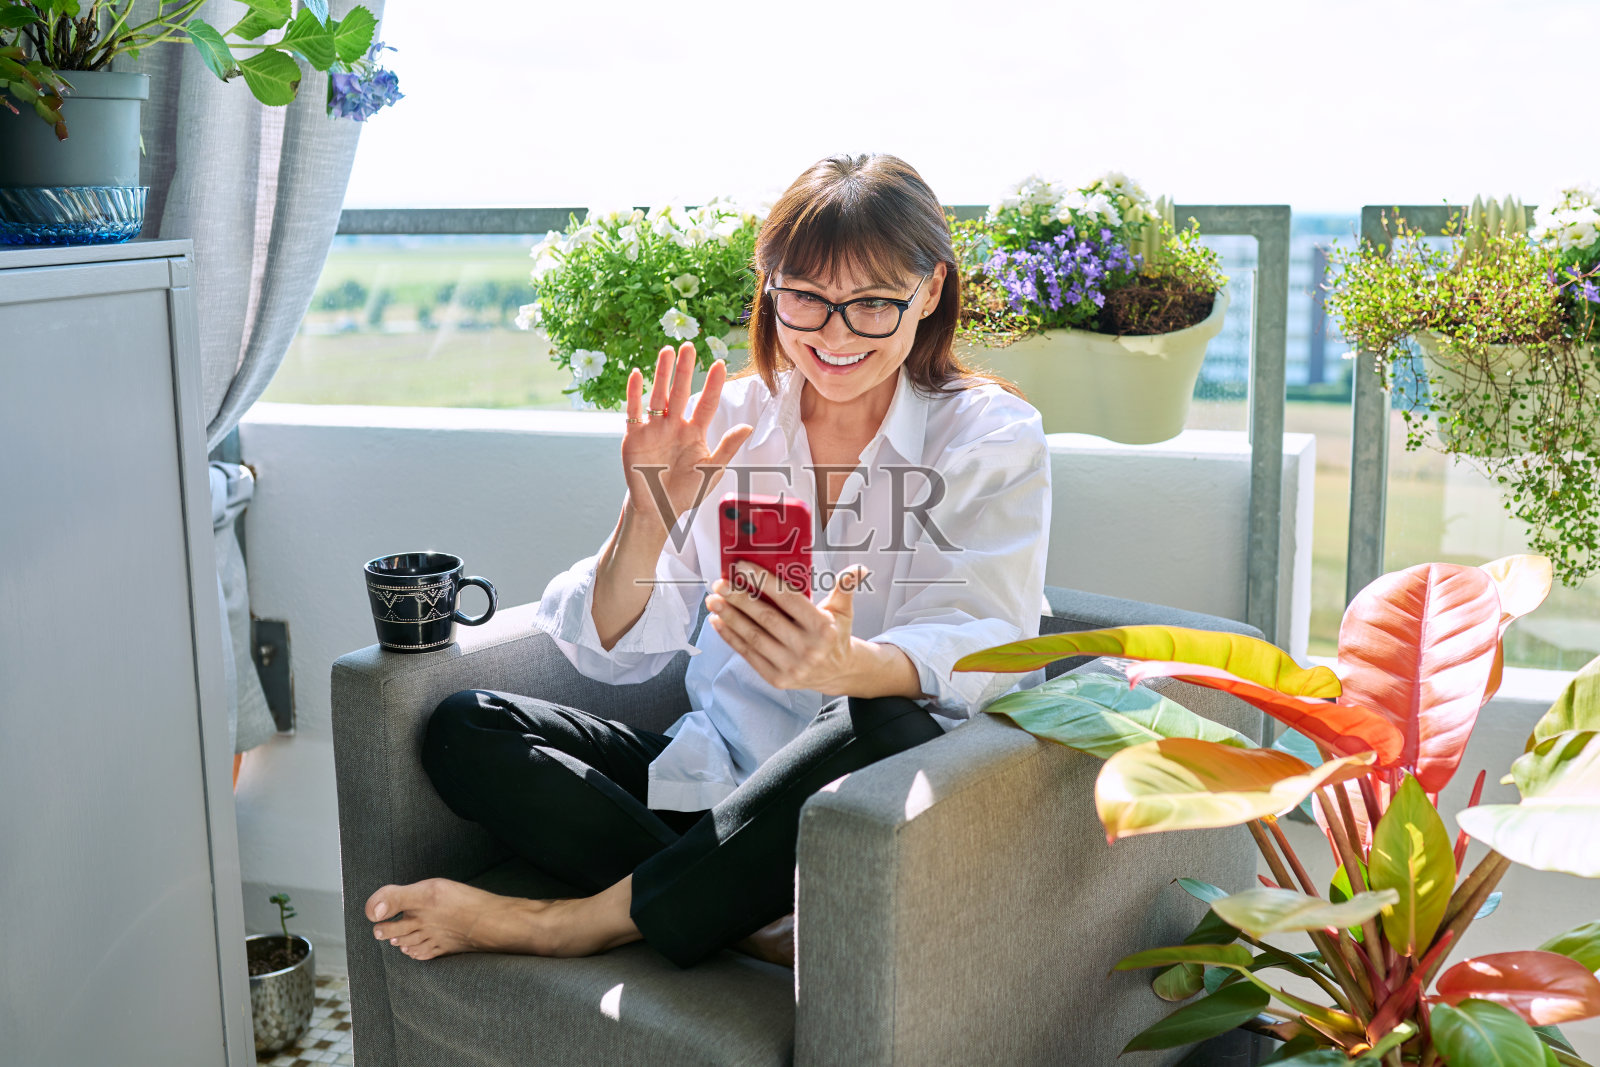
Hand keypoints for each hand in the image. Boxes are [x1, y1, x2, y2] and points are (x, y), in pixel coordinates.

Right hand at [622, 342, 751, 537]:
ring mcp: (654, 429)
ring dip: (662, 374)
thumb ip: (727, 447)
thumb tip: (747, 426)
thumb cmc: (686, 492)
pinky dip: (634, 393)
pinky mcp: (634, 436)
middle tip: (689, 346)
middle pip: (681, 392)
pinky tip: (638, 375)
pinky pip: (634, 411)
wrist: (658, 510)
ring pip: (659, 395)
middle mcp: (674, 425)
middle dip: (685, 370)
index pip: (707, 403)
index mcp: (695, 432)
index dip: (714, 384)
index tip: (721, 364)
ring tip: (667, 352)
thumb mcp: (711, 471)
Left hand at [706, 562, 869, 692]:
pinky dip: (731, 637)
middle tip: (719, 583)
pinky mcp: (777, 678)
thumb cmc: (835, 634)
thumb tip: (858, 569)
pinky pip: (748, 654)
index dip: (763, 581)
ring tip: (713, 600)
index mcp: (823, 627)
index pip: (787, 599)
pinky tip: (718, 622)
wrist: (838, 673)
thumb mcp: (843, 610)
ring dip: (729, 617)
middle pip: (766, 618)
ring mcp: (791, 666)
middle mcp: (807, 648)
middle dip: (739, 598)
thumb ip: (845, 588)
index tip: (741, 567)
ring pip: (753, 636)